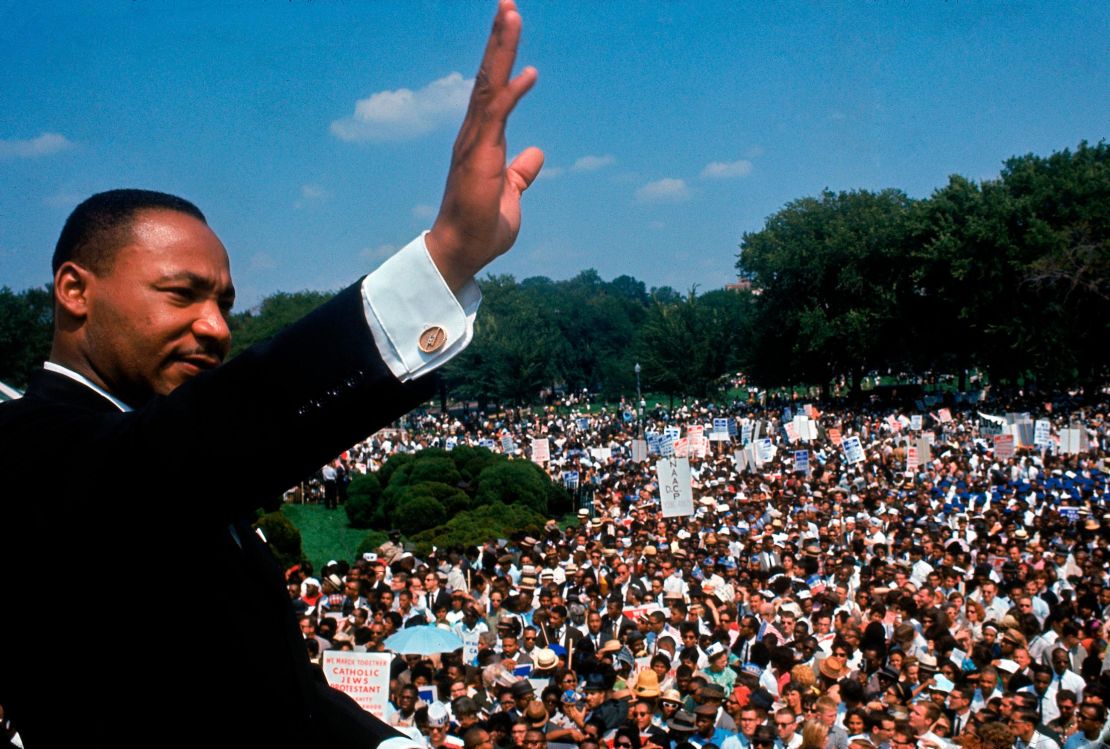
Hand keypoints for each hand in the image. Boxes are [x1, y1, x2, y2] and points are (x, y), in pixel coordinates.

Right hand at [426, 0, 543, 291]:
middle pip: (488, 76)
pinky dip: (512, 92)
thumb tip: (536, 154)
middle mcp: (474, 134)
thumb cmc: (482, 226)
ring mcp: (474, 143)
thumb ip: (521, 172)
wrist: (463, 251)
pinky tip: (529, 72)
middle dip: (499, 40)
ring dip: (501, 50)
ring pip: (489, 85)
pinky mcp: (480, 156)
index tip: (510, 27)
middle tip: (508, 3)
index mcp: (481, 139)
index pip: (493, 89)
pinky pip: (497, 116)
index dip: (502, 58)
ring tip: (511, 13)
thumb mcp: (510, 194)